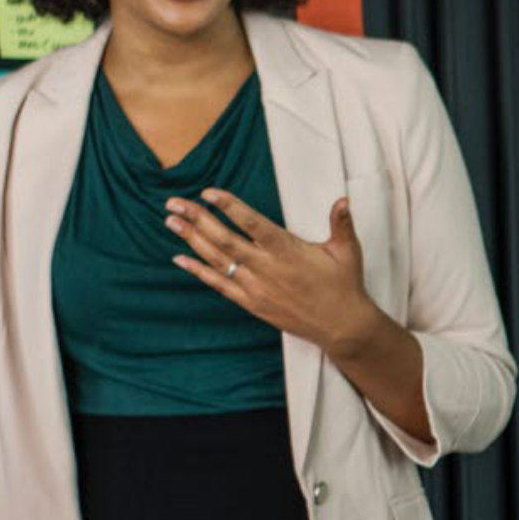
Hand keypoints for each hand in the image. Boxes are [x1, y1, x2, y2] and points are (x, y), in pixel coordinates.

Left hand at [165, 188, 379, 356]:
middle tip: (173, 203)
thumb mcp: (347, 251)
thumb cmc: (344, 285)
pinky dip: (198, 271)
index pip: (252, 224)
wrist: (341, 326)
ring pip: (218, 261)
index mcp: (288, 251)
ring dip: (192, 240)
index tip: (207, 193)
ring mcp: (256, 288)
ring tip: (171, 221)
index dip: (229, 207)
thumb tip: (342, 200)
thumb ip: (341, 223)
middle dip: (197, 219)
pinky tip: (180, 259)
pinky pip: (220, 285)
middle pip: (224, 240)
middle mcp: (267, 269)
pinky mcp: (252, 303)